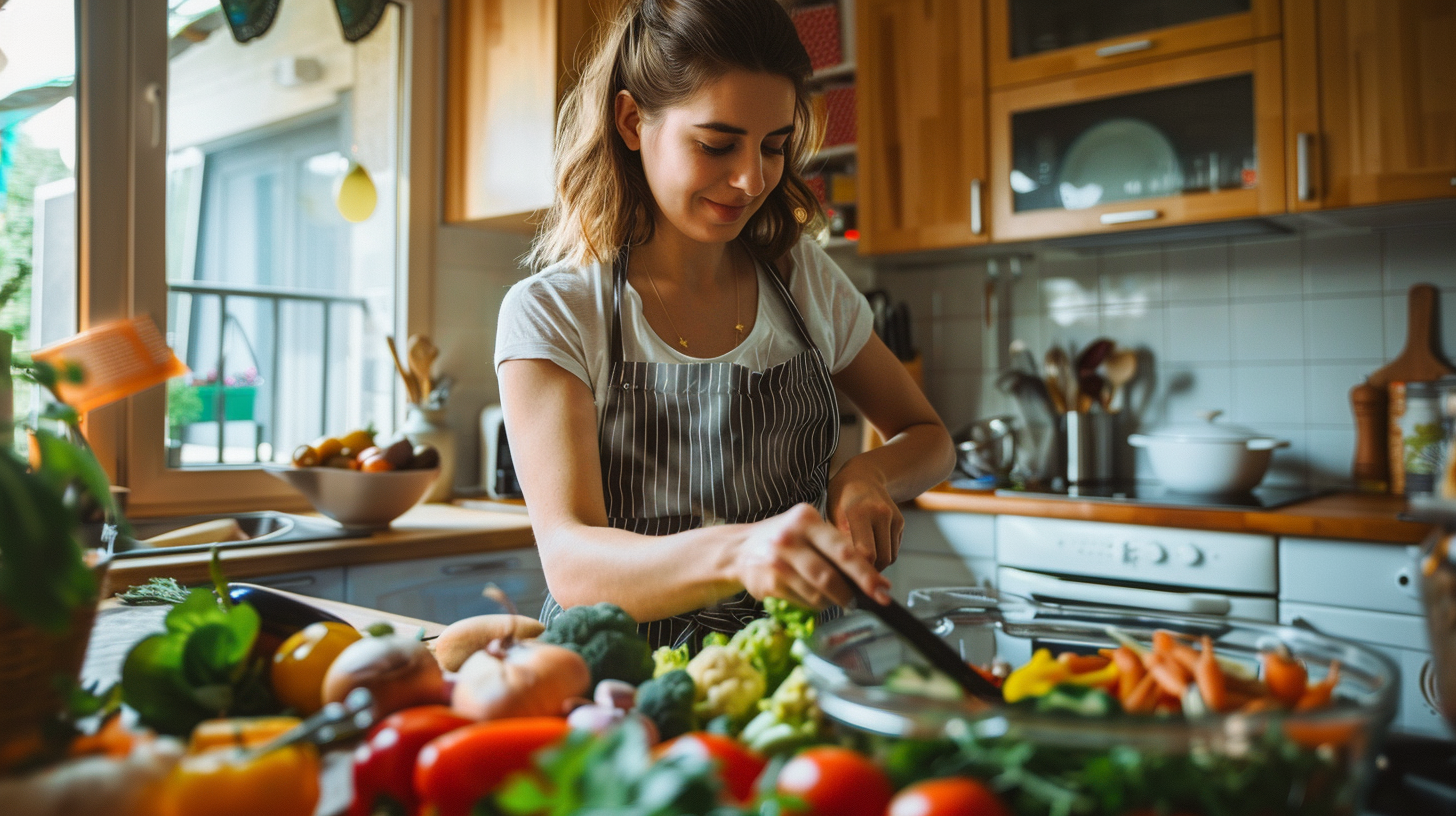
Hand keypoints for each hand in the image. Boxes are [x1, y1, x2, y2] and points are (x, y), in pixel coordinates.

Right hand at [733, 504, 891, 609]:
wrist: (739, 549)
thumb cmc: (785, 539)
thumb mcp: (808, 530)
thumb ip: (836, 548)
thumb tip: (874, 579)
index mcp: (806, 520)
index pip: (843, 550)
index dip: (866, 573)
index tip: (883, 588)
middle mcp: (789, 538)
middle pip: (830, 574)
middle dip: (855, 592)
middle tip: (873, 602)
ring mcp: (777, 562)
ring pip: (817, 592)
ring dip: (835, 601)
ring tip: (841, 599)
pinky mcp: (768, 583)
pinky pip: (803, 601)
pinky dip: (817, 605)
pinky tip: (818, 599)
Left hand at [826, 460, 903, 570]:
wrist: (864, 475)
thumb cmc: (840, 497)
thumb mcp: (831, 513)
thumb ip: (838, 540)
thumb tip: (841, 571)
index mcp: (858, 511)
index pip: (865, 552)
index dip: (857, 570)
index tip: (846, 580)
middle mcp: (880, 514)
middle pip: (880, 558)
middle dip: (867, 572)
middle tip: (851, 578)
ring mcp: (893, 518)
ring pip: (889, 558)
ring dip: (875, 566)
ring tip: (859, 564)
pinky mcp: (901, 523)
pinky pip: (893, 551)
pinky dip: (882, 557)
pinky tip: (869, 551)